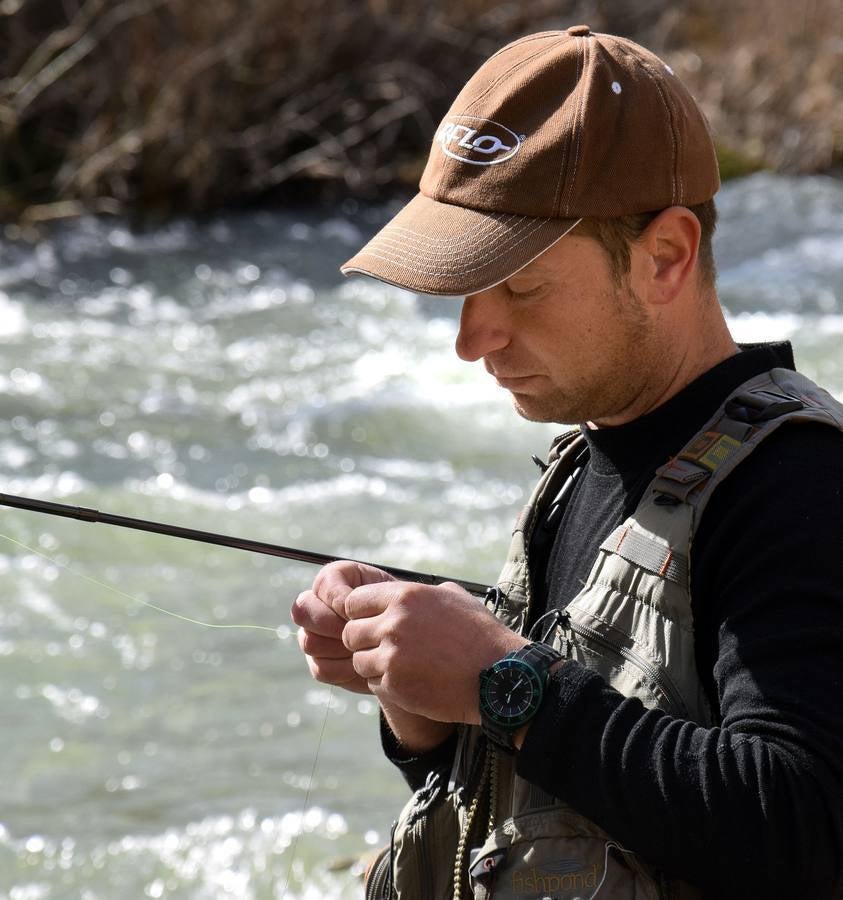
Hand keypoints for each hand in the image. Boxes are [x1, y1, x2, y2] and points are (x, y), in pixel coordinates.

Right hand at [291, 560, 394, 694]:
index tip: (361, 611)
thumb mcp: (391, 597)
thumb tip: (346, 610)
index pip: (322, 584)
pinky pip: (320, 669)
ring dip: (339, 648)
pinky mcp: (320, 663)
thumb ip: (367, 596)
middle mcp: (318, 606)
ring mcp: (315, 635)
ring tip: (365, 648)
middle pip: (303, 611)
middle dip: (331, 624)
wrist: (409, 644)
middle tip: (357, 633)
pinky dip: (342, 670)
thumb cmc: (403, 614)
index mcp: (335, 581)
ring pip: (309, 642)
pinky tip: (362, 666)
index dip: (339, 599)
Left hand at [341, 580, 526, 723]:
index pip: (353, 601)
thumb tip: (409, 591)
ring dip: (373, 665)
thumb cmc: (481, 635)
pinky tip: (411, 681)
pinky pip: (373, 683)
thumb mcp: (455, 598)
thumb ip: (424, 593)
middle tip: (384, 648)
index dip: (360, 614)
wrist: (499, 676)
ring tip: (401, 666)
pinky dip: (387, 684)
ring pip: (358, 660)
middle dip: (363, 641)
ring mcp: (392, 656)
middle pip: (350, 632)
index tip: (372, 623)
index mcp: (405, 597)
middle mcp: (394, 623)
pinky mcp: (395, 685)